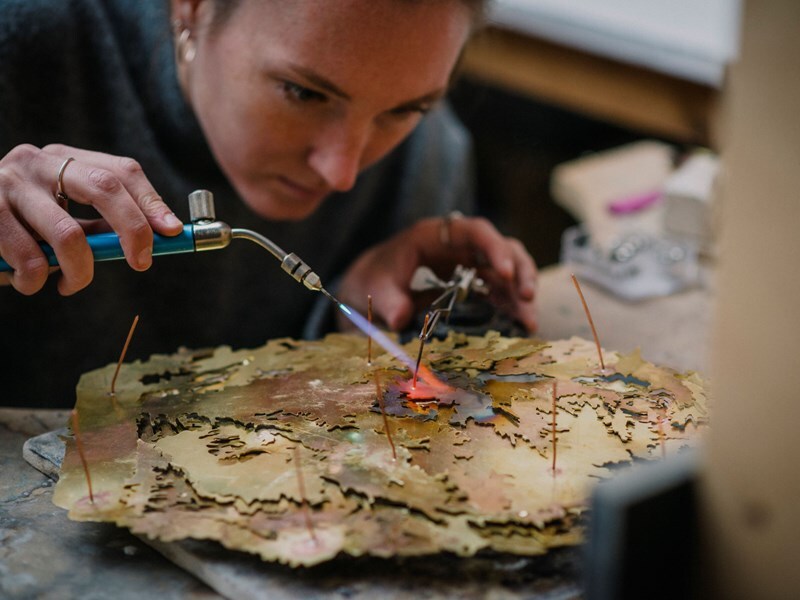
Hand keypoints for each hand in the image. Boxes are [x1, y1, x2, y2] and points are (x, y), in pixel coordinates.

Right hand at [0, 144, 182, 294]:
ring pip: (70, 235)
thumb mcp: (60, 215)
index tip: (173, 233)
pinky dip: (39, 281)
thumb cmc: (17, 225)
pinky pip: (30, 259)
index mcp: (65, 160)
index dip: (152, 202)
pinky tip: (32, 283)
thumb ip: (99, 225)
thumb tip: (155, 239)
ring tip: (70, 285)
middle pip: (104, 187)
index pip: (122, 171)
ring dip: (81, 272)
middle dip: (133, 230)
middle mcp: (38, 162)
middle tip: (141, 263)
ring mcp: (8, 183)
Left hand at [336, 214, 537, 333]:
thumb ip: (388, 300)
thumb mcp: (373, 289)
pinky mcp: (472, 284)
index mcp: (434, 235)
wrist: (367, 290)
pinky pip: (499, 290)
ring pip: (507, 269)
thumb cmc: (371, 281)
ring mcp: (467, 264)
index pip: (474, 230)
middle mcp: (457, 246)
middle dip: (519, 270)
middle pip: (501, 247)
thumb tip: (400, 317)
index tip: (504, 273)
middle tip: (527, 298)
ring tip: (529, 320)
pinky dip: (512, 305)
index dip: (494, 247)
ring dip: (521, 291)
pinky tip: (523, 324)